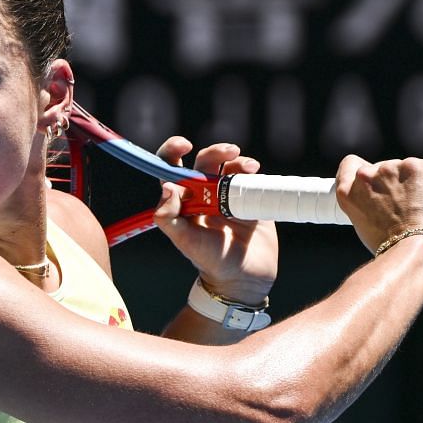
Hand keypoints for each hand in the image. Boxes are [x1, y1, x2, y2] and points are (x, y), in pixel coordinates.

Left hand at [154, 137, 278, 303]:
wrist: (245, 277)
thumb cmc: (210, 261)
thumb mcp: (185, 241)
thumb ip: (169, 217)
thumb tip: (167, 187)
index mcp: (183, 200)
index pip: (171, 168)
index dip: (173, 151)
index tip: (185, 145)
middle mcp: (203, 193)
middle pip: (205, 161)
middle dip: (215, 151)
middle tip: (229, 152)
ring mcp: (227, 194)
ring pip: (228, 165)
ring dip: (237, 159)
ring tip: (249, 167)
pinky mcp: (249, 198)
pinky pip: (249, 176)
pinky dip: (251, 169)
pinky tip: (255, 174)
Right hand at [333, 155, 422, 253]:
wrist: (413, 248)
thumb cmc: (391, 246)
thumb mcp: (364, 224)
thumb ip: (367, 203)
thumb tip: (383, 199)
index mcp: (349, 190)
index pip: (351, 164)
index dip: (364, 170)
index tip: (375, 182)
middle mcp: (368, 175)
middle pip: (384, 168)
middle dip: (396, 182)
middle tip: (406, 205)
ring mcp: (394, 168)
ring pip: (410, 169)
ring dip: (418, 183)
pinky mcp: (421, 167)